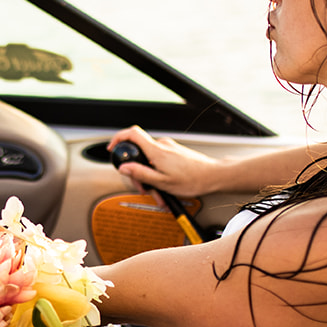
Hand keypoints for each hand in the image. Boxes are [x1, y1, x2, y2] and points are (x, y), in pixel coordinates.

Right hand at [106, 126, 226, 197]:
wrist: (213, 176)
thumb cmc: (192, 180)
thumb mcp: (162, 182)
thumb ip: (141, 173)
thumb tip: (124, 168)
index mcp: (156, 151)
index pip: (132, 134)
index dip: (119, 138)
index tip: (113, 148)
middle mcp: (162, 145)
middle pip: (140, 154)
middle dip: (139, 173)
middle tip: (144, 187)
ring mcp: (169, 148)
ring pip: (150, 161)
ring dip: (151, 177)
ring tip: (159, 193)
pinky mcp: (174, 152)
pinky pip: (160, 161)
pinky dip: (159, 174)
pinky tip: (165, 187)